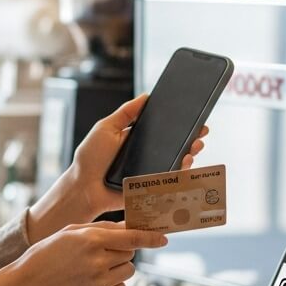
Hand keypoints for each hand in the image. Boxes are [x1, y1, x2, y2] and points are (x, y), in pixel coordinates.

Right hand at [0, 222, 166, 285]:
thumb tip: (131, 226)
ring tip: (93, 268)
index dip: (151, 237)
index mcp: (91, 241)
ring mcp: (98, 284)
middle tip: (100, 252)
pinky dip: (111, 284)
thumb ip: (103, 228)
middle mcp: (98, 263)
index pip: (132, 238)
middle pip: (130, 254)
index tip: (164, 238)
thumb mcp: (71, 232)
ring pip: (128, 271)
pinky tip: (90, 282)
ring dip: (118, 267)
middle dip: (121, 251)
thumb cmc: (48, 254)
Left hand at [69, 95, 209, 217]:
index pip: (162, 130)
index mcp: (137, 139)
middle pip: (175, 146)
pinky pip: (170, 180)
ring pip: (176, 163)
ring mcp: (150, 172)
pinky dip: (181, 172)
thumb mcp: (105, 128)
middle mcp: (146, 155)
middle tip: (201, 132)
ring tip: (195, 147)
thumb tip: (145, 96)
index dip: (179, 124)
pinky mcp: (150, 187)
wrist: (84, 188)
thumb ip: (126, 113)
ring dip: (190, 154)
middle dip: (191, 138)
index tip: (193, 117)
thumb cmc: (90, 160)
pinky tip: (186, 163)